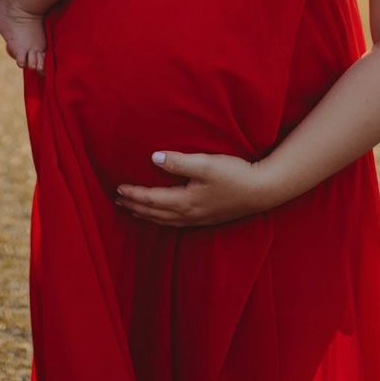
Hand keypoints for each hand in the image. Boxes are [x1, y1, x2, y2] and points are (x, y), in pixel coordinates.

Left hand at [115, 151, 273, 226]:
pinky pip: (176, 223)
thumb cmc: (234, 174)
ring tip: (134, 210)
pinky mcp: (207, 218)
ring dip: (147, 215)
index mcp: (185, 201)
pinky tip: (163, 216)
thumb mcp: (206, 164)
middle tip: (118, 201)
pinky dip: (162, 220)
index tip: (117, 189)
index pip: (151, 199)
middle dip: (136, 206)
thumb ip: (178, 162)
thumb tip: (153, 158)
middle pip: (155, 213)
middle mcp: (189, 214)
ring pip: (165, 221)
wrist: (261, 191)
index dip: (133, 194)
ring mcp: (199, 219)